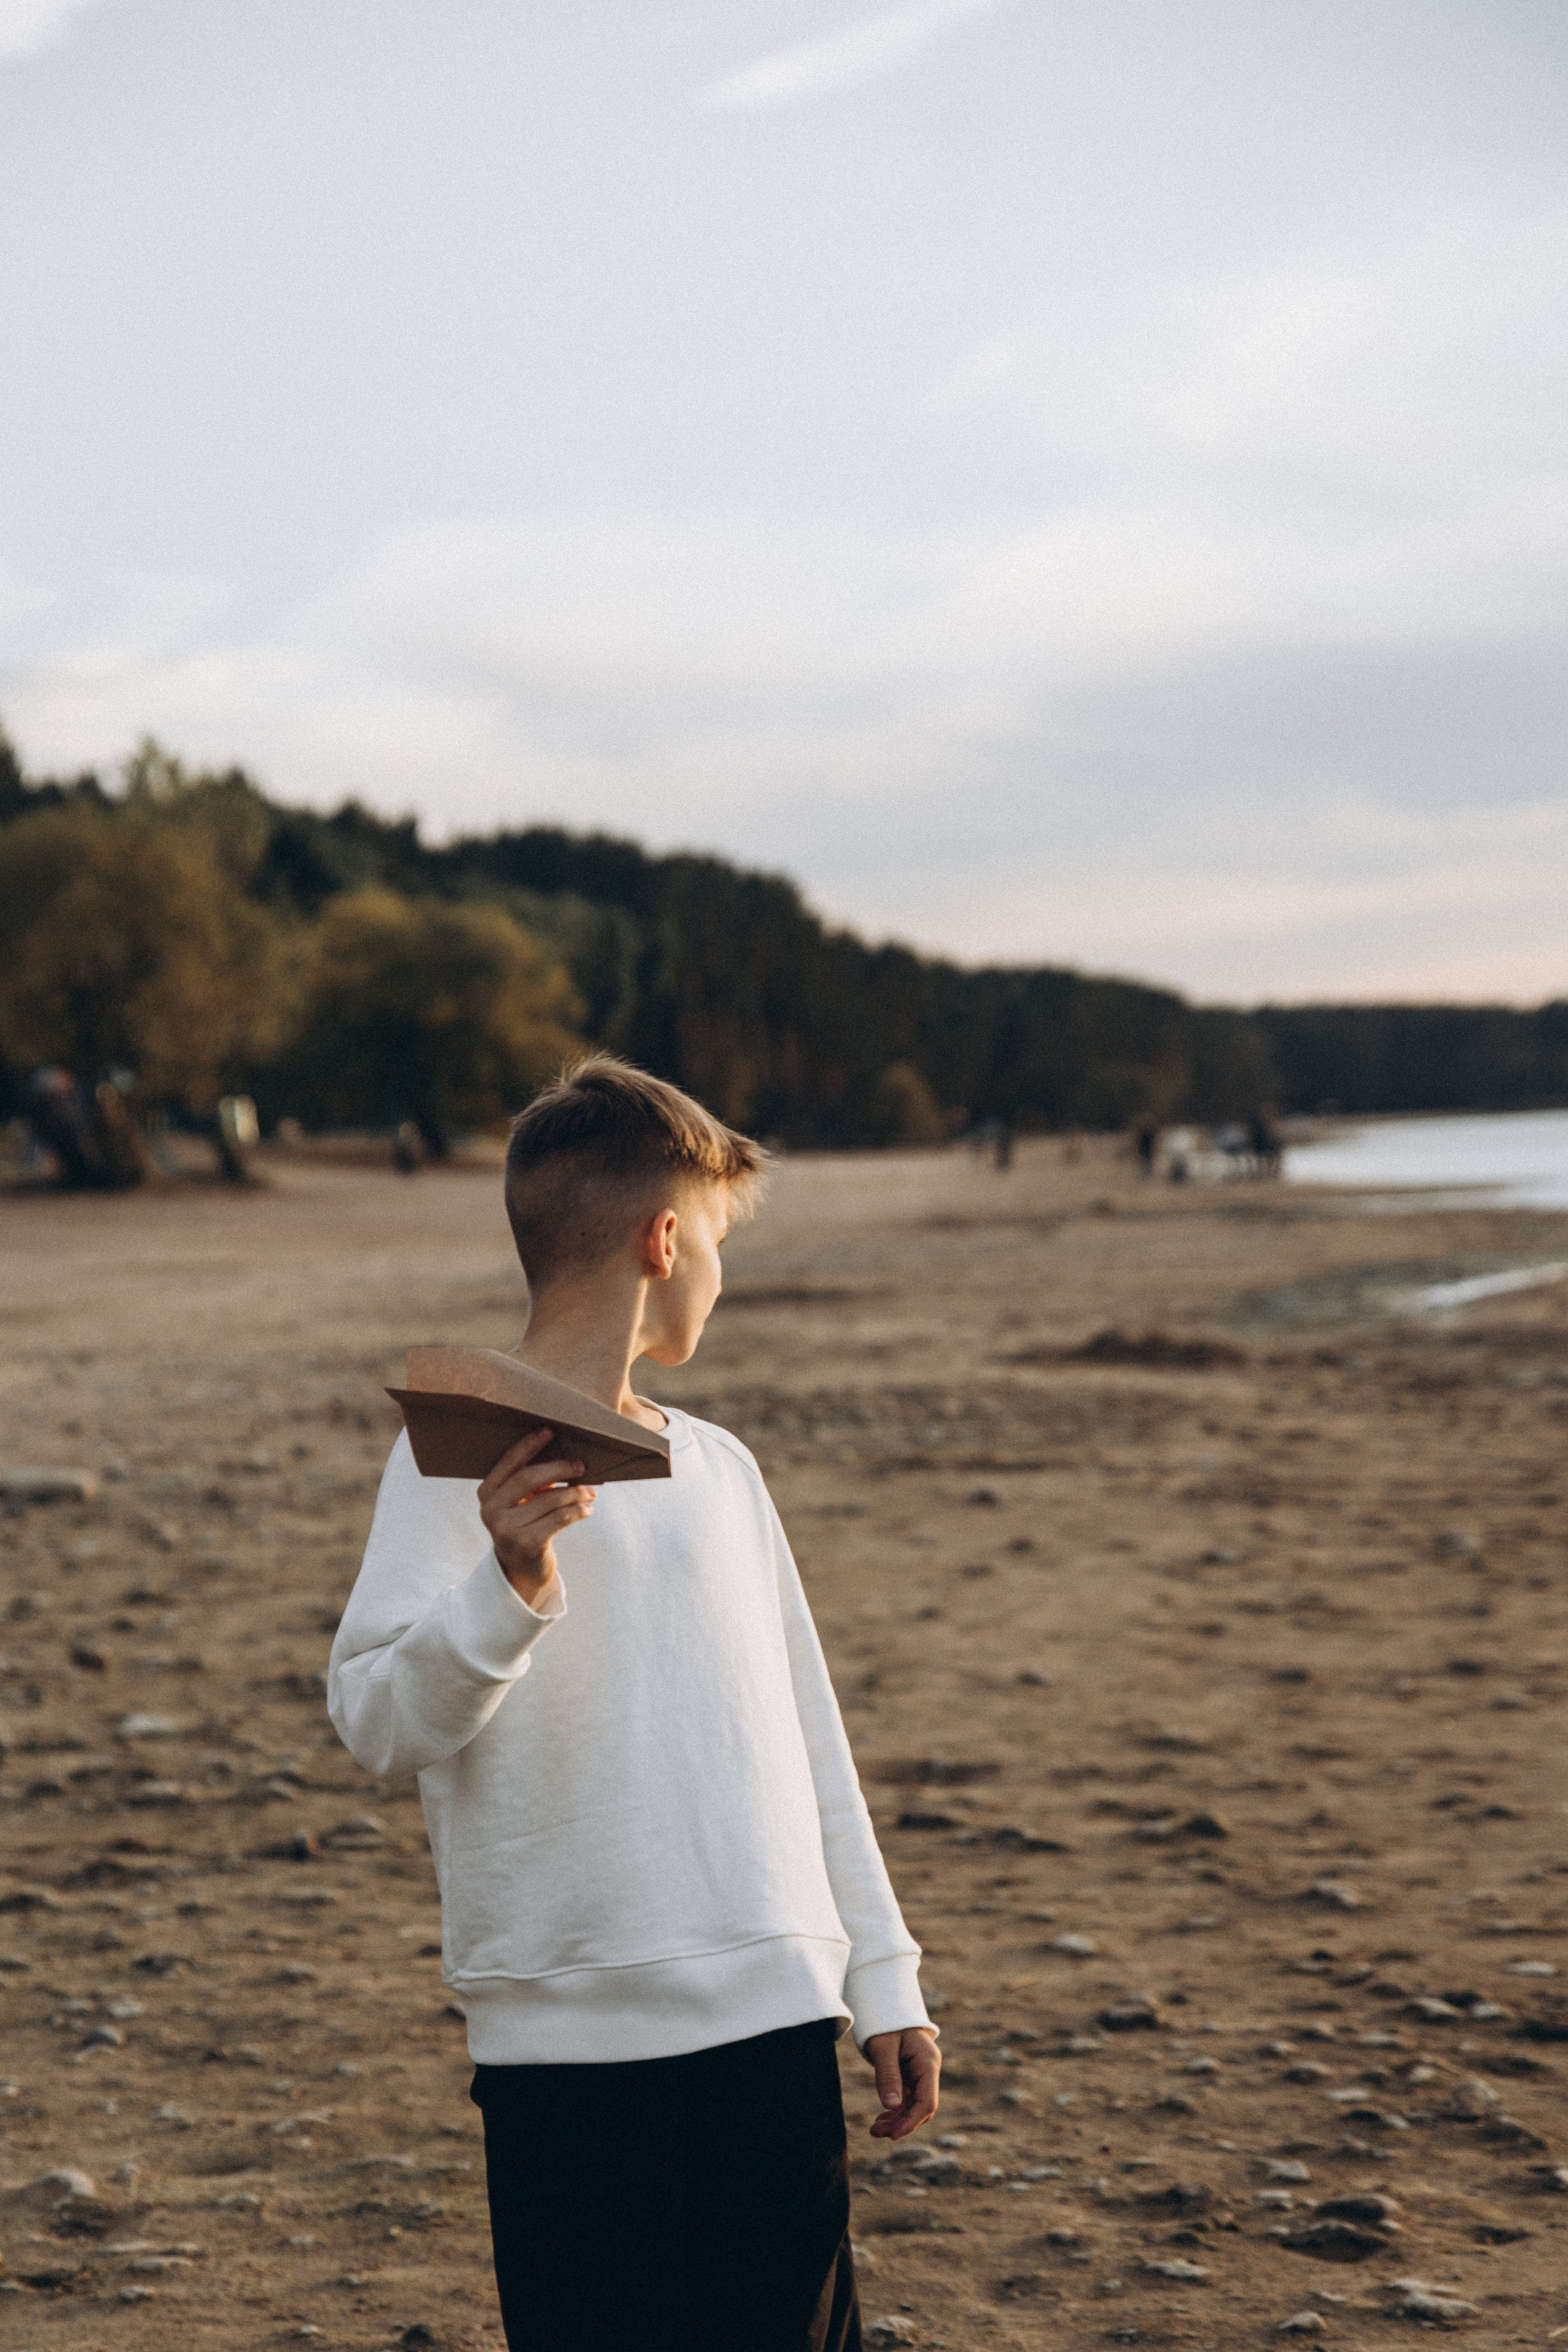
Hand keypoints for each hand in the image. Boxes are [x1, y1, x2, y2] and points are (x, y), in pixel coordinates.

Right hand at [478, 1427, 595, 1608]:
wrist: (521, 1569)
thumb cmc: (526, 1524)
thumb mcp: (519, 1502)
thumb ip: (530, 1480)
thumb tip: (565, 1452)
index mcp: (486, 1493)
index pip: (509, 1463)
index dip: (529, 1445)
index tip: (550, 1431)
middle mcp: (491, 1511)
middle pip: (529, 1479)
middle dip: (559, 1468)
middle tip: (581, 1465)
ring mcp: (506, 1530)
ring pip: (550, 1500)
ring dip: (575, 1492)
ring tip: (591, 1492)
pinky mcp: (526, 1545)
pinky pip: (559, 1519)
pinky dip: (578, 1511)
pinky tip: (587, 1509)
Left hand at [864, 2027, 939, 2139]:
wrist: (885, 2008)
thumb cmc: (885, 2023)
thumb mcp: (883, 2047)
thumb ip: (888, 2075)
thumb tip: (892, 2107)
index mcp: (927, 2062)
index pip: (927, 2101)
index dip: (912, 2121)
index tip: (893, 2135)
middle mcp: (928, 2070)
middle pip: (922, 2107)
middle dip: (902, 2124)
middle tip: (876, 2133)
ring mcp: (920, 2074)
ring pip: (914, 2106)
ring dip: (896, 2121)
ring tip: (875, 2130)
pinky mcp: (911, 2077)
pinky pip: (907, 2100)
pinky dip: (895, 2112)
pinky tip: (881, 2120)